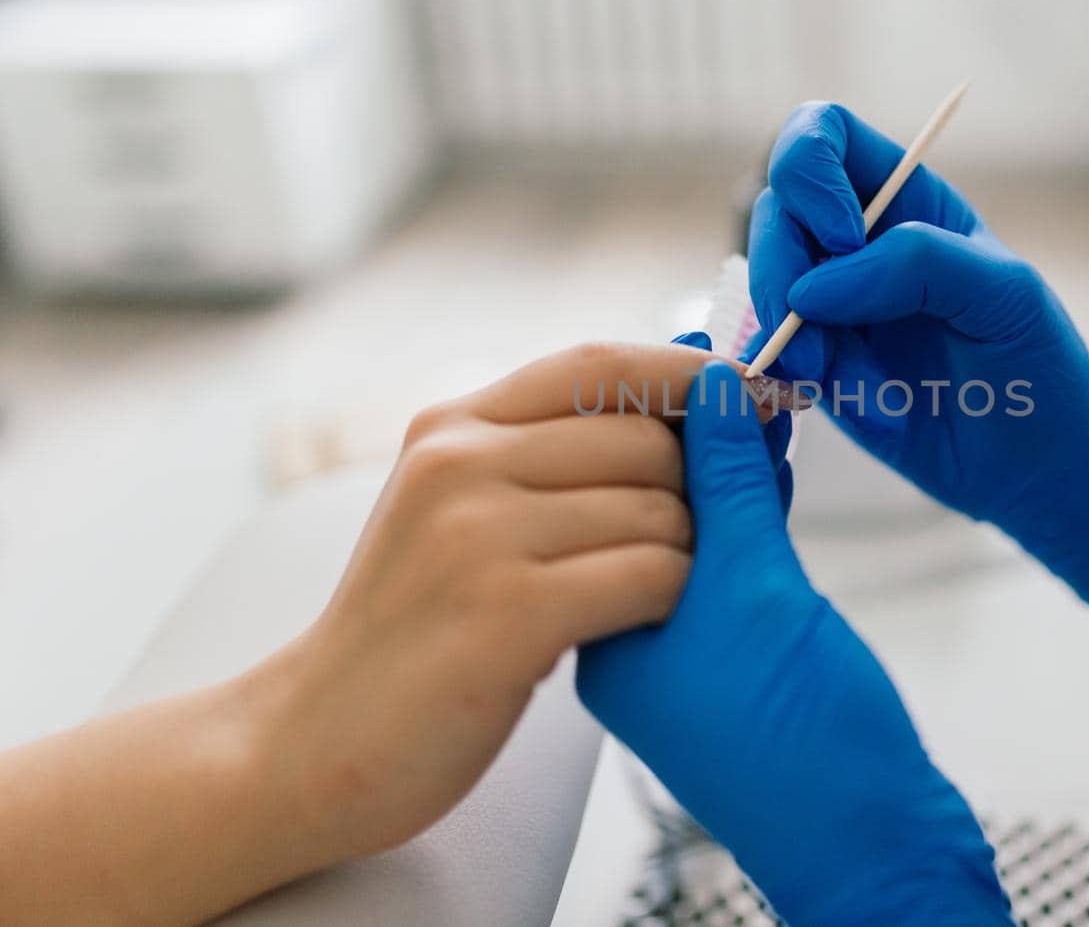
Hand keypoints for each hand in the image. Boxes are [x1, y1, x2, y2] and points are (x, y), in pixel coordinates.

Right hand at [257, 341, 720, 863]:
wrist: (317, 742)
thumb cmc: (417, 628)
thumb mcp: (460, 512)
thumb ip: (550, 454)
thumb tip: (693, 401)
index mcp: (452, 428)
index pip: (600, 365)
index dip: (691, 376)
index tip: (753, 398)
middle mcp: (461, 465)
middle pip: (648, 440)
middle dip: (696, 492)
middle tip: (692, 541)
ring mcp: (479, 537)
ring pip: (662, 512)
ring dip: (683, 558)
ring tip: (639, 597)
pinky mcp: (508, 614)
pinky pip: (652, 577)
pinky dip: (670, 602)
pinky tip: (638, 627)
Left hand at [577, 362, 1009, 925]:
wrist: (870, 839)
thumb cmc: (808, 748)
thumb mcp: (760, 591)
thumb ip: (730, 485)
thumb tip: (711, 391)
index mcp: (599, 628)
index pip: (599, 492)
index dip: (652, 415)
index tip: (711, 364)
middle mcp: (622, 634)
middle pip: (634, 500)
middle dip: (689, 436)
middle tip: (748, 389)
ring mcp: (673, 645)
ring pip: (682, 523)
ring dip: (724, 469)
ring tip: (766, 424)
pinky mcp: (724, 652)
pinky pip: (719, 558)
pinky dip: (746, 511)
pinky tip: (774, 479)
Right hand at [748, 102, 1088, 611]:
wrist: (1039, 465)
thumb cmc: (1038, 364)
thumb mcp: (1002, 295)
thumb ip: (917, 265)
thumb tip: (814, 285)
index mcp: (905, 199)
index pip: (824, 135)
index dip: (809, 166)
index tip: (841, 235)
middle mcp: (856, 242)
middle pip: (774, 209)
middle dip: (780, 269)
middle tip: (817, 335)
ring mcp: (830, 304)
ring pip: (763, 285)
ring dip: (787, 333)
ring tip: (842, 384)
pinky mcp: (815, 366)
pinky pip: (767, 352)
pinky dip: (789, 377)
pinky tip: (851, 404)